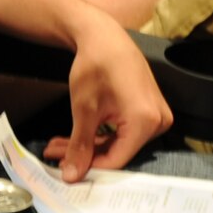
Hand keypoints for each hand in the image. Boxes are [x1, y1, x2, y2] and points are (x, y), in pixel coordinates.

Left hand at [41, 10, 172, 181]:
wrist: (104, 36)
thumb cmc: (95, 65)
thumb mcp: (84, 110)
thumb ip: (80, 146)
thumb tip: (71, 176)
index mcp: (145, 121)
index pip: (117, 160)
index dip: (89, 167)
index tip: (65, 170)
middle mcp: (158, 122)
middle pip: (118, 151)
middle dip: (84, 153)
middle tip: (54, 153)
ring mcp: (157, 116)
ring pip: (119, 143)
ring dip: (89, 145)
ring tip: (59, 144)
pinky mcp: (150, 111)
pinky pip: (125, 132)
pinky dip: (101, 134)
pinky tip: (77, 135)